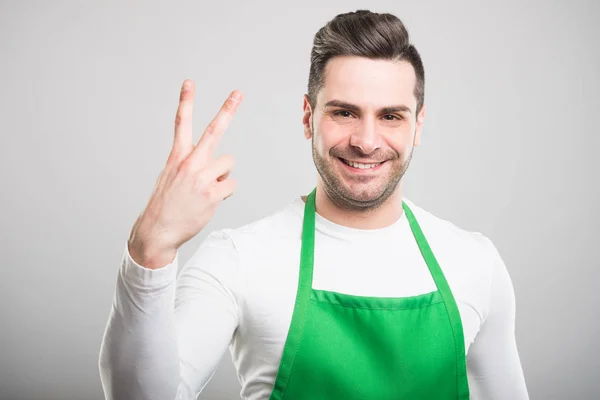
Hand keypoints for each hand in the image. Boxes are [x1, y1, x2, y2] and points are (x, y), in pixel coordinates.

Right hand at [128, 80, 242, 268]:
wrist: (157, 229)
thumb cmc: (166, 204)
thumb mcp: (170, 176)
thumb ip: (190, 164)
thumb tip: (217, 166)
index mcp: (178, 156)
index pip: (181, 123)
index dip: (186, 101)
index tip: (189, 82)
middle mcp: (190, 162)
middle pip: (214, 130)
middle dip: (228, 110)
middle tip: (238, 93)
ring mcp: (202, 177)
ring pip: (228, 164)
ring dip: (222, 176)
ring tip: (207, 190)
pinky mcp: (212, 193)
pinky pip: (231, 185)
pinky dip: (225, 193)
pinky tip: (210, 200)